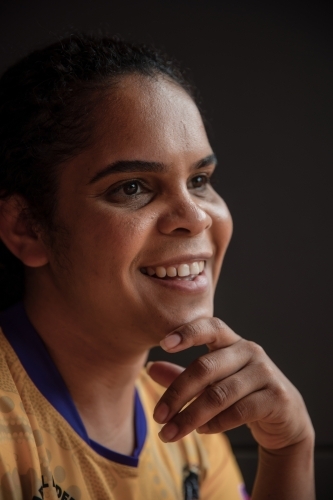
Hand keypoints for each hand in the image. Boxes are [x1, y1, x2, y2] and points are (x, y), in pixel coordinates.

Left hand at [148, 317, 313, 451]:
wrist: (286, 418)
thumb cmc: (242, 394)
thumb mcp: (212, 382)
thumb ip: (183, 375)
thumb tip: (150, 368)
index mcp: (232, 341)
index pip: (210, 327)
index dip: (188, 333)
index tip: (164, 344)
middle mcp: (249, 351)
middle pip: (206, 367)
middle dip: (177, 394)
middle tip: (157, 417)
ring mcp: (265, 373)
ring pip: (219, 394)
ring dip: (190, 417)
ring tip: (170, 433)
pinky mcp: (276, 397)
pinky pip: (239, 411)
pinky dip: (216, 423)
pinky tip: (202, 430)